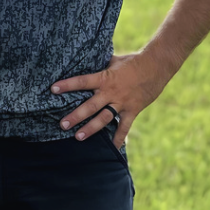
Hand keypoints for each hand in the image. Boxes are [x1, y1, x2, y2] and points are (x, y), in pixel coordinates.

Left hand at [52, 51, 171, 145]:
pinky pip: (124, 127)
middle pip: (91, 105)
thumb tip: (85, 62)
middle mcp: (111, 92)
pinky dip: (119, 138)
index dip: (68, 85)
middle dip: (76, 115)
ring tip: (78, 137)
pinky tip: (113, 149)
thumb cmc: (133, 61)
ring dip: (91, 128)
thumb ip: (100, 66)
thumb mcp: (113, 61)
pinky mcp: (132, 110)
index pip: (82, 81)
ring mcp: (122, 102)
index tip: (53, 89)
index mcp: (105, 77)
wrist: (157, 66)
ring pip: (104, 118)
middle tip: (63, 124)